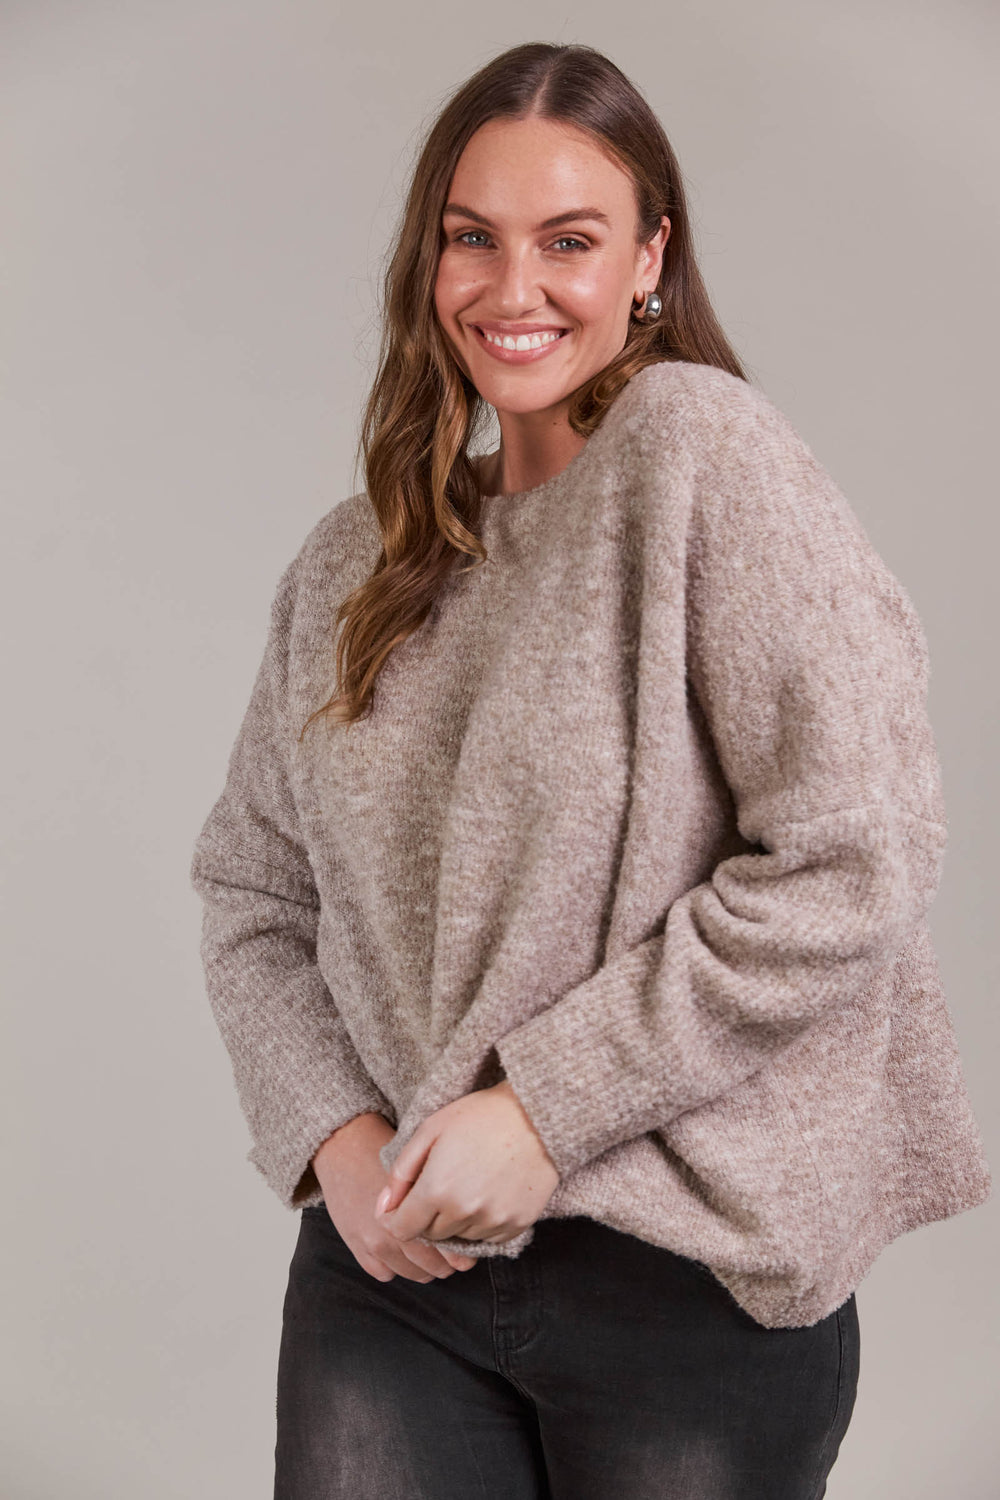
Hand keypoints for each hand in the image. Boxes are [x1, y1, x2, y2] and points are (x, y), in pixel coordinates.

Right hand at [311, 1112, 478, 1282]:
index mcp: (413, 1211)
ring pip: (411, 1273)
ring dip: (422, 1268)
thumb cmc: (385, 1150)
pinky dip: (394, 1266)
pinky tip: (398, 1251)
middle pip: (432, 1266)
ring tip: (427, 1254)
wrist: (344, 1146)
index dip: (461, 1254)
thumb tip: (465, 1219)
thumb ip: (440, 1196)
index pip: (446, 1249)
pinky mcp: (355, 1246)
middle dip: (446, 1264)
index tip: (467, 1253)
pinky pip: (383, 1273)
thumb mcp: (420, 1165)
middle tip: (452, 1257)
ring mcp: (373, 1242)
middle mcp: (393, 1231)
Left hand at [373, 1081, 559, 1245]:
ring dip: (455, 1222)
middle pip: (430, 1236)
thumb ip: (401, 1172)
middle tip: (438, 1186)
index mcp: (436, 1190)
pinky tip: (487, 1195)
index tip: (403, 1204)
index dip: (397, 1218)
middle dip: (426, 1218)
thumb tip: (382, 1207)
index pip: (402, 1230)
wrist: (538, 1115)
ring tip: (466, 1186)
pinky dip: (481, 1225)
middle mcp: (464, 1213)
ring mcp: (492, 1222)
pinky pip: (487, 1240)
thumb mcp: (431, 1130)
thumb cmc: (480, 1116)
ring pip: (458, 1239)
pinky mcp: (517, 1226)